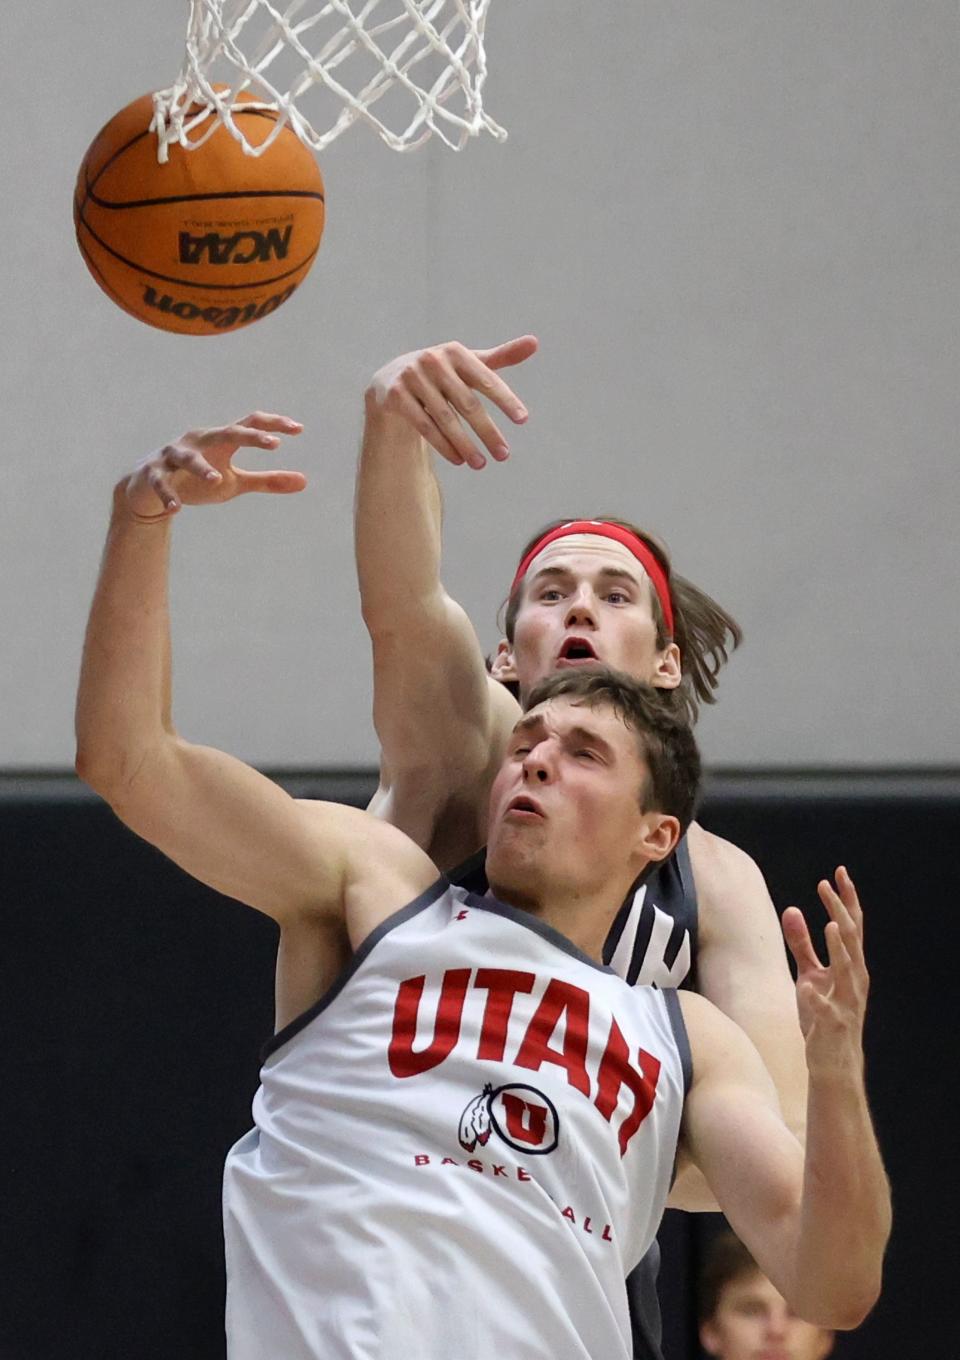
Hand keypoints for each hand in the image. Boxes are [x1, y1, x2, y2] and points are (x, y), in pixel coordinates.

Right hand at [123, 412, 305, 519]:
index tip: (299, 429)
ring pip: (188, 457)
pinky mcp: (153, 473)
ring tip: (216, 479)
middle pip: (226, 433)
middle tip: (273, 444)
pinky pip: (161, 483)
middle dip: (249, 437)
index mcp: (220, 440)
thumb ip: (267, 481)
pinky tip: (177, 509)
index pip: (249, 425)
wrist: (150, 488)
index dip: (273, 425)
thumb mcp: (235, 482)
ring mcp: (173, 456)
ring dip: (201, 468)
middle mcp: (198, 441)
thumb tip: (305, 481)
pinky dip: (168, 495)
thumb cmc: (199, 481)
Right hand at [365, 336, 537, 469]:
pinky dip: (443, 445)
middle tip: (504, 455)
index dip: (506, 400)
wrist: (391, 378)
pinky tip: (459, 460)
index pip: (486, 379)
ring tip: (481, 464)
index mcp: (456, 352)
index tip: (523, 420)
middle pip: (467, 404)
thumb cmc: (442, 372)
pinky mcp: (396, 396)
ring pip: (445, 418)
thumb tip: (534, 342)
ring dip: (466, 445)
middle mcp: (433, 361)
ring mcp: (412, 377)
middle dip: (488, 432)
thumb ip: (500, 356)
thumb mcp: (468, 363)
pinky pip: (424, 425)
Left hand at [782, 866, 868, 1077]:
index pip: (852, 925)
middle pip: (850, 939)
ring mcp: (845, 1001)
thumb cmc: (823, 1013)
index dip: (846, 899)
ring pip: (847, 971)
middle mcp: (854, 979)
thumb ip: (802, 944)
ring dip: (840, 948)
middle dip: (840, 911)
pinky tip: (809, 987)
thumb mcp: (809, 974)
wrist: (834, 1060)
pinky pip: (825, 1009)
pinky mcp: (831, 1023)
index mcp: (850, 965)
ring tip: (832, 924)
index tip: (839, 872)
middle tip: (827, 885)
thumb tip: (792, 908)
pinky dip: (818, 997)